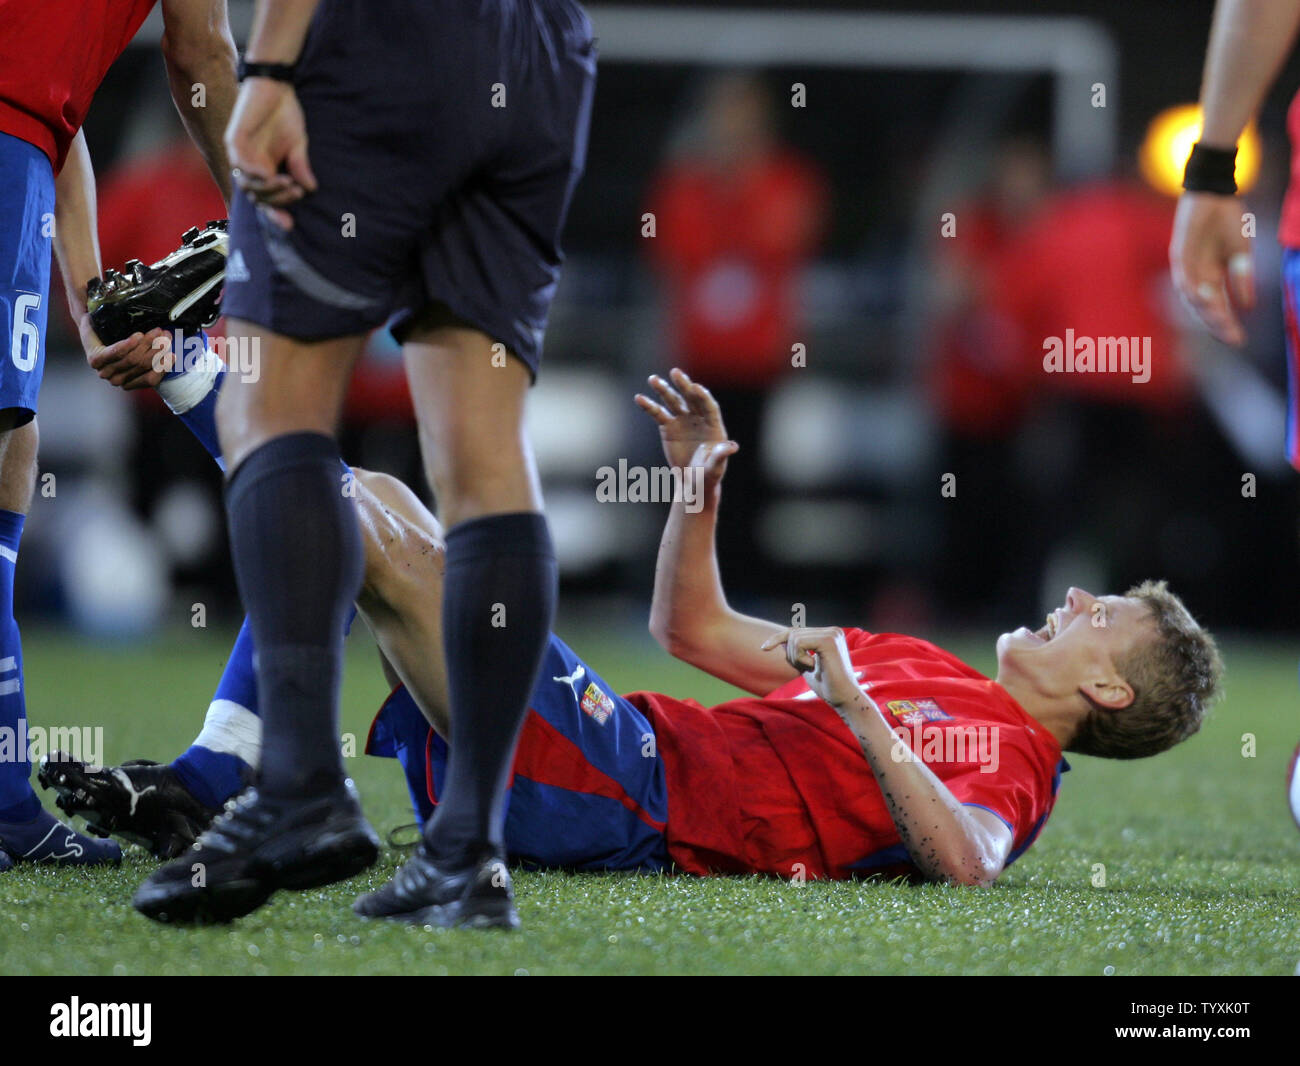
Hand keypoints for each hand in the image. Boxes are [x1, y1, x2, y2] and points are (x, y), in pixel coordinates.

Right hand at [79, 313, 171, 390]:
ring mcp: (119, 380)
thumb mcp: (93, 319)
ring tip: (167, 338)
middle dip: (149, 344)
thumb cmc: (99, 328)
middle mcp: (105, 372)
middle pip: (132, 360)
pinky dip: (162, 369)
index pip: (113, 353)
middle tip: (160, 331)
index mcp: (95, 358)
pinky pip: (149, 380)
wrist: (101, 344)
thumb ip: (94, 312)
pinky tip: (171, 357)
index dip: (127, 345)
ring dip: (158, 352)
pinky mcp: (133, 383)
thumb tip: (93, 293)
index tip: (139, 334)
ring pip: (143, 367)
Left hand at [225, 78, 316, 230]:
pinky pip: (240, 163)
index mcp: (264, 170)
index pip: (267, 200)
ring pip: (248, 184)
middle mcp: (249, 166)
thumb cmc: (285, 114)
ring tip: (288, 183)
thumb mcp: (298, 146)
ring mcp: (240, 154)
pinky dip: (254, 173)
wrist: (275, 86)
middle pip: (258, 197)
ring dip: (268, 189)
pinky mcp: (234, 139)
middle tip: (295, 191)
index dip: (277, 214)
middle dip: (277, 200)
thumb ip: (300, 167)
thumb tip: (310, 189)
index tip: (290, 225)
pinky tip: (270, 174)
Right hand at [634, 367, 736, 485]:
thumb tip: (733, 447)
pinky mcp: (668, 426)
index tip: (695, 387)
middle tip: (675, 372)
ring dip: (663, 389)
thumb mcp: (716, 467)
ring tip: (653, 379)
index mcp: (713, 425)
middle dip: (683, 385)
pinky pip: (658, 413)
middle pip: (691, 398)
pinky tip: (639, 398)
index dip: (703, 396)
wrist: (693, 481)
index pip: (709, 406)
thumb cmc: (708, 474)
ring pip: (673, 401)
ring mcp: (682, 420)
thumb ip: (721, 455)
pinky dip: (649, 406)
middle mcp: (698, 418)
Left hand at [761, 626, 861, 708]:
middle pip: (793, 633)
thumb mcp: (806, 665)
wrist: (844, 699)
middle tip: (806, 669)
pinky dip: (800, 658)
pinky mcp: (828, 641)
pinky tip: (813, 667)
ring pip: (794, 638)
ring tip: (812, 669)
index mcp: (829, 634)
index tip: (764, 648)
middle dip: (791, 654)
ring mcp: (832, 634)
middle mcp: (832, 630)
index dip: (778, 639)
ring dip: (796, 658)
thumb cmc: (827, 685)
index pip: (797, 631)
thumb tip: (780, 640)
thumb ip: (796, 652)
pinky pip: (799, 643)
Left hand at [1169, 191, 1254, 345]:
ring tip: (1221, 323)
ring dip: (1206, 311)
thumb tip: (1248, 307)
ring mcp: (1186, 268)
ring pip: (1192, 298)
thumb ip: (1242, 278)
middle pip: (1204, 309)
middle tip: (1232, 339)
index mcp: (1212, 278)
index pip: (1218, 308)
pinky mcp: (1179, 255)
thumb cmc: (1227, 222)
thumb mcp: (1241, 253)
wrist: (1215, 195)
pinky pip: (1183, 278)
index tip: (1239, 341)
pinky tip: (1204, 300)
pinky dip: (1192, 290)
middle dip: (1218, 324)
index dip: (1227, 325)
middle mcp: (1197, 278)